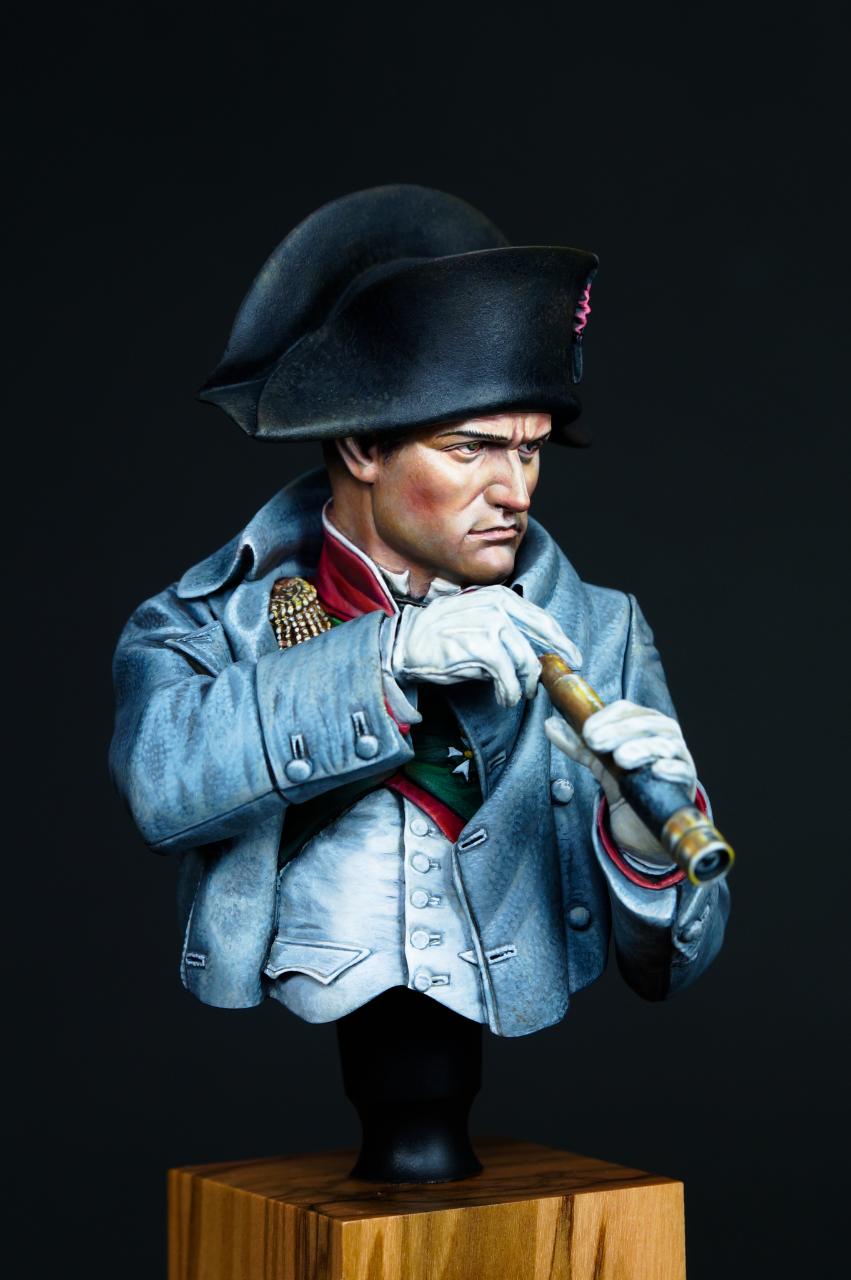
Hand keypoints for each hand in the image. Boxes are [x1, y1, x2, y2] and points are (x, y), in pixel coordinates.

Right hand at [391, 585, 582, 707]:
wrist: (408, 643)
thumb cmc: (444, 636)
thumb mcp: (480, 622)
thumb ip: (509, 631)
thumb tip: (538, 652)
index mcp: (502, 597)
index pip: (541, 619)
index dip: (561, 641)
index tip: (573, 659)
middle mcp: (499, 606)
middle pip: (540, 639)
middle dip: (547, 667)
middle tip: (542, 687)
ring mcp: (489, 624)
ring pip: (526, 660)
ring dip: (523, 685)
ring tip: (513, 696)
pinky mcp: (479, 646)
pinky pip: (507, 674)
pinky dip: (509, 690)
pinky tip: (503, 697)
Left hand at [544, 700, 695, 862]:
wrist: (643, 824)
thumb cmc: (628, 782)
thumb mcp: (601, 761)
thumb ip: (578, 744)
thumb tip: (550, 724)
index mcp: (644, 723)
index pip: (627, 710)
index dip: (606, 718)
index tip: (586, 732)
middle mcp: (664, 736)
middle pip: (647, 723)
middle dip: (620, 731)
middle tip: (595, 742)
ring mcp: (678, 758)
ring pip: (666, 745)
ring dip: (642, 748)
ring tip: (621, 757)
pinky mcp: (685, 783)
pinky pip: (683, 771)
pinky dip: (671, 769)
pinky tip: (656, 770)